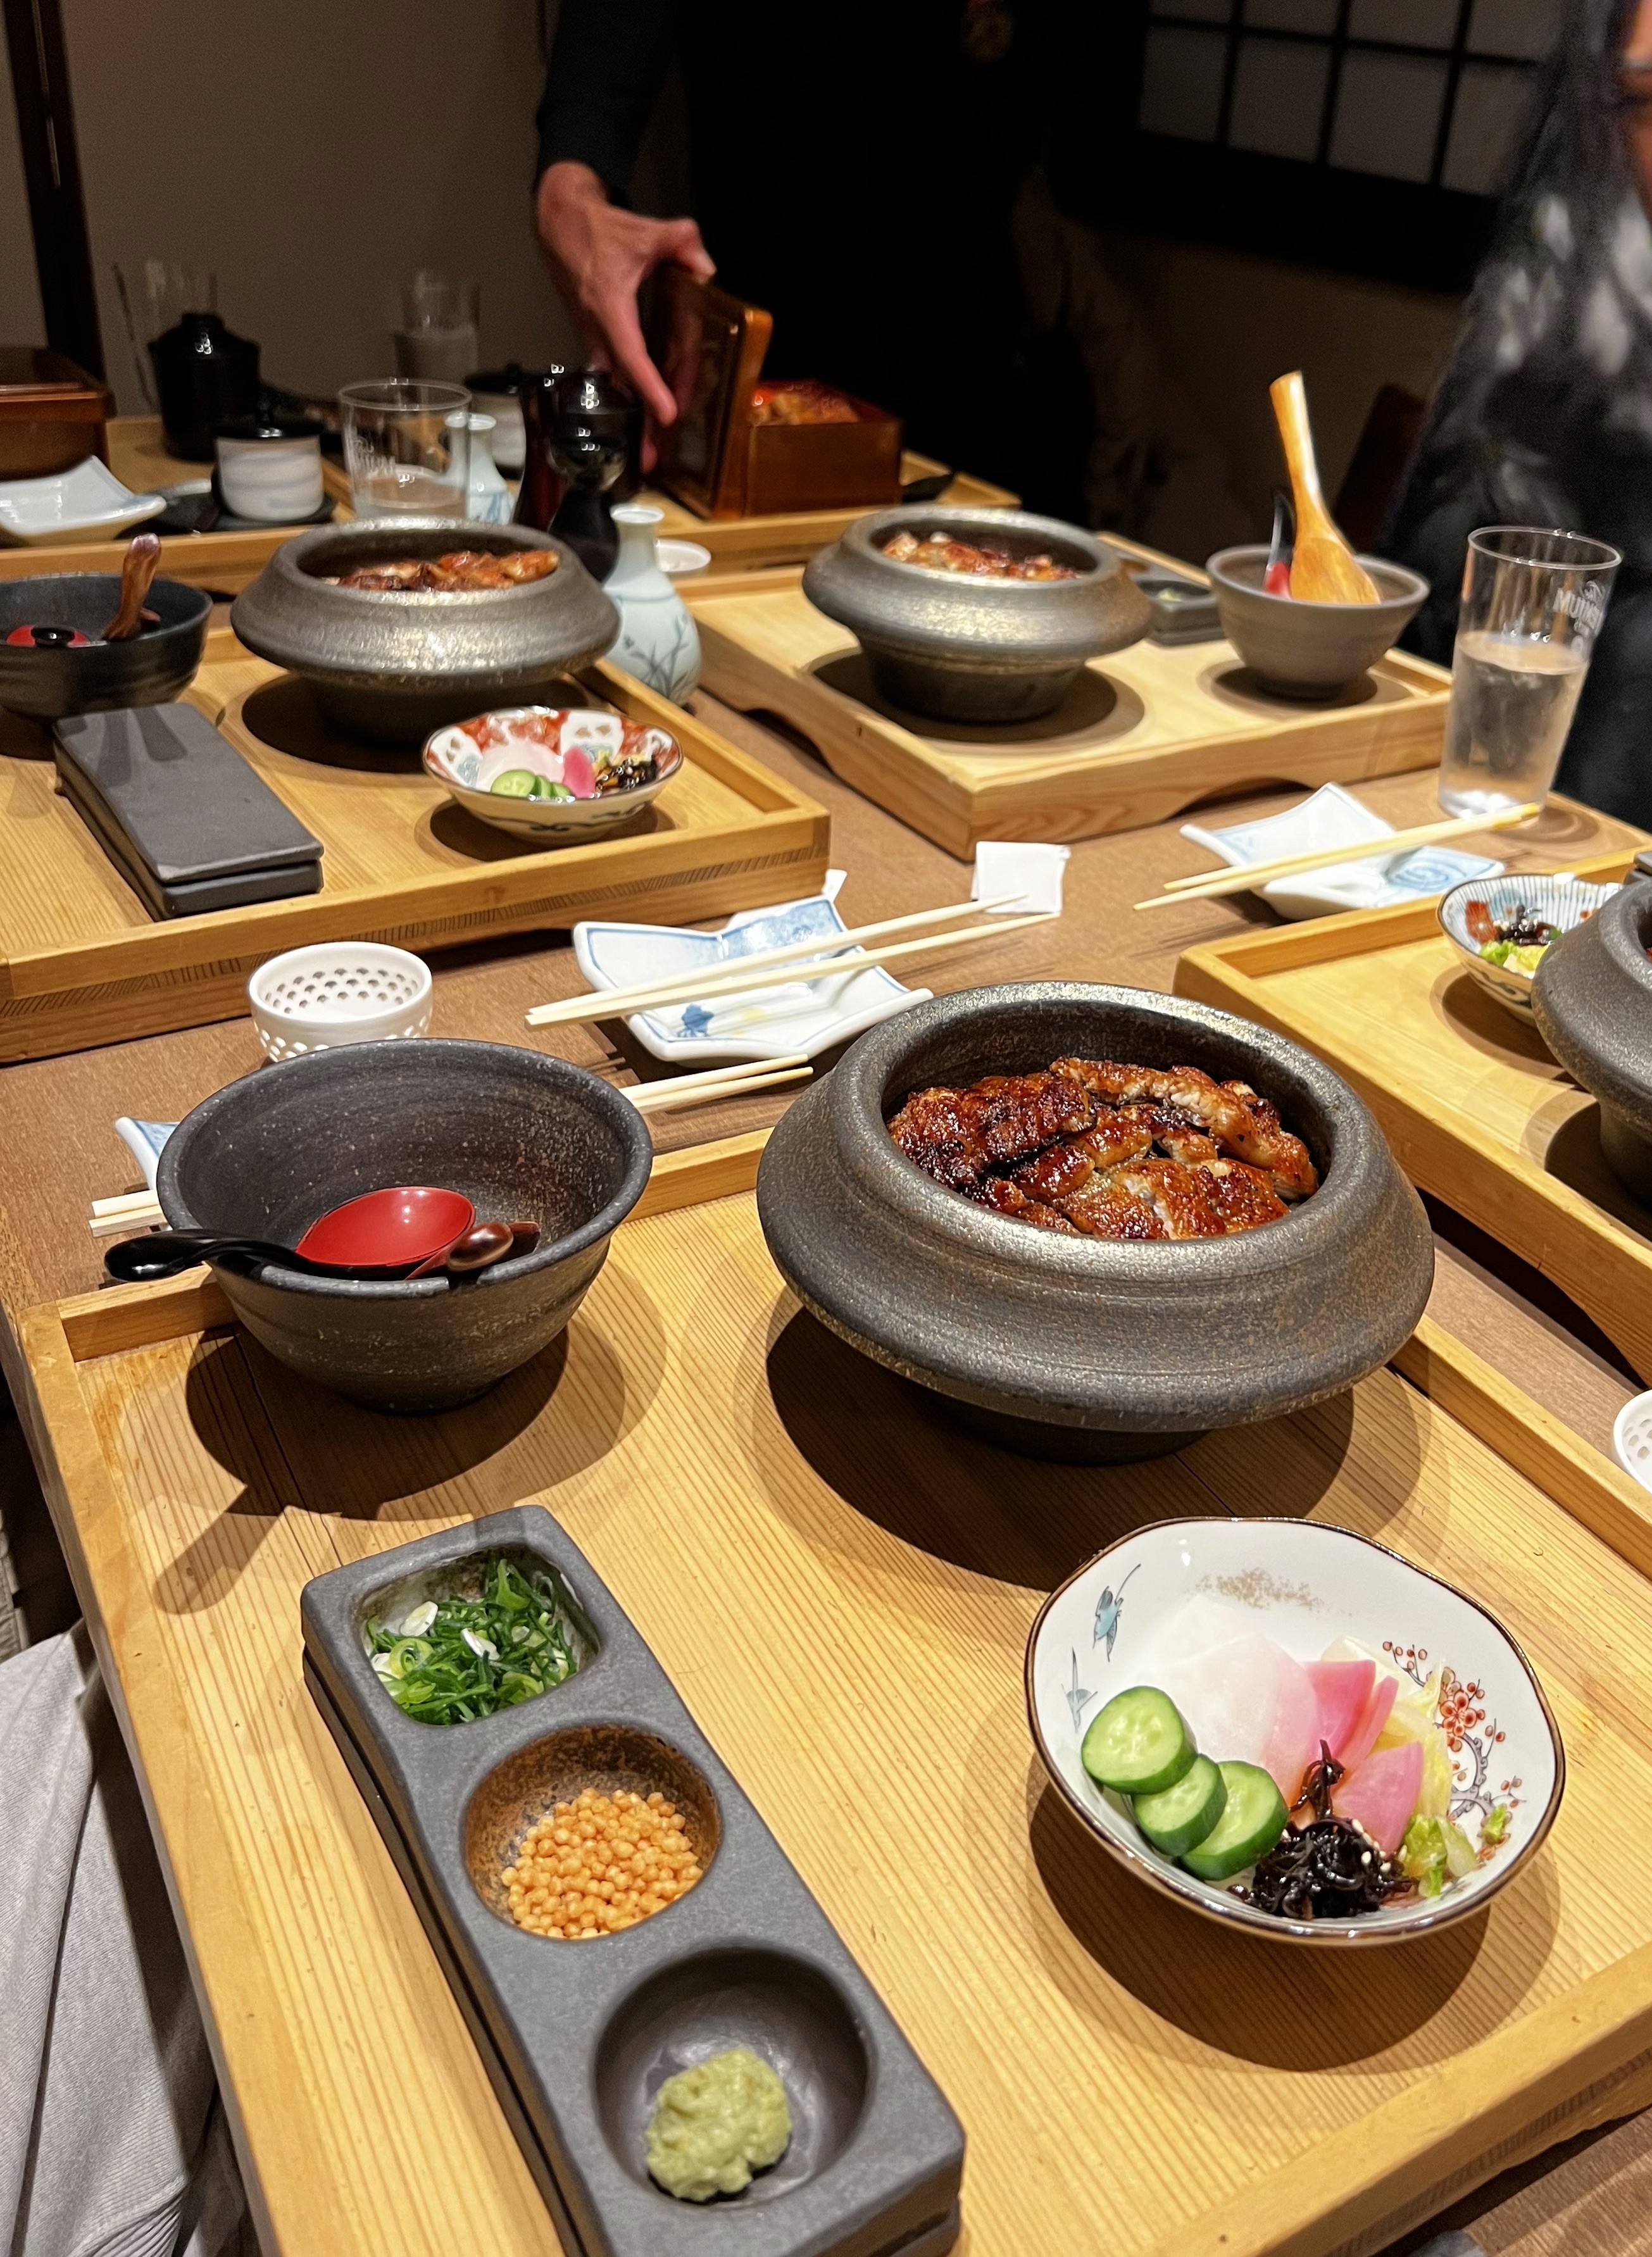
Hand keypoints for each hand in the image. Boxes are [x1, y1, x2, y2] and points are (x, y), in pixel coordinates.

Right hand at [536, 161, 713, 429]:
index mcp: (610, 306)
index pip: (631, 354)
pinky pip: (608, 372)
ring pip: (611, 383)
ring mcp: (590, 334)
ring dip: (627, 417)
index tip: (667, 413)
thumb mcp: (645, 229)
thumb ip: (682, 242)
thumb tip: (706, 268)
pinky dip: (624, 395)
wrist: (559, 220)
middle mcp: (596, 327)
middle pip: (619, 384)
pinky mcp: (590, 334)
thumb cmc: (599, 227)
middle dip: (634, 421)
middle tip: (648, 458)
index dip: (649, 385)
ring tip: (644, 453)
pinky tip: (637, 416)